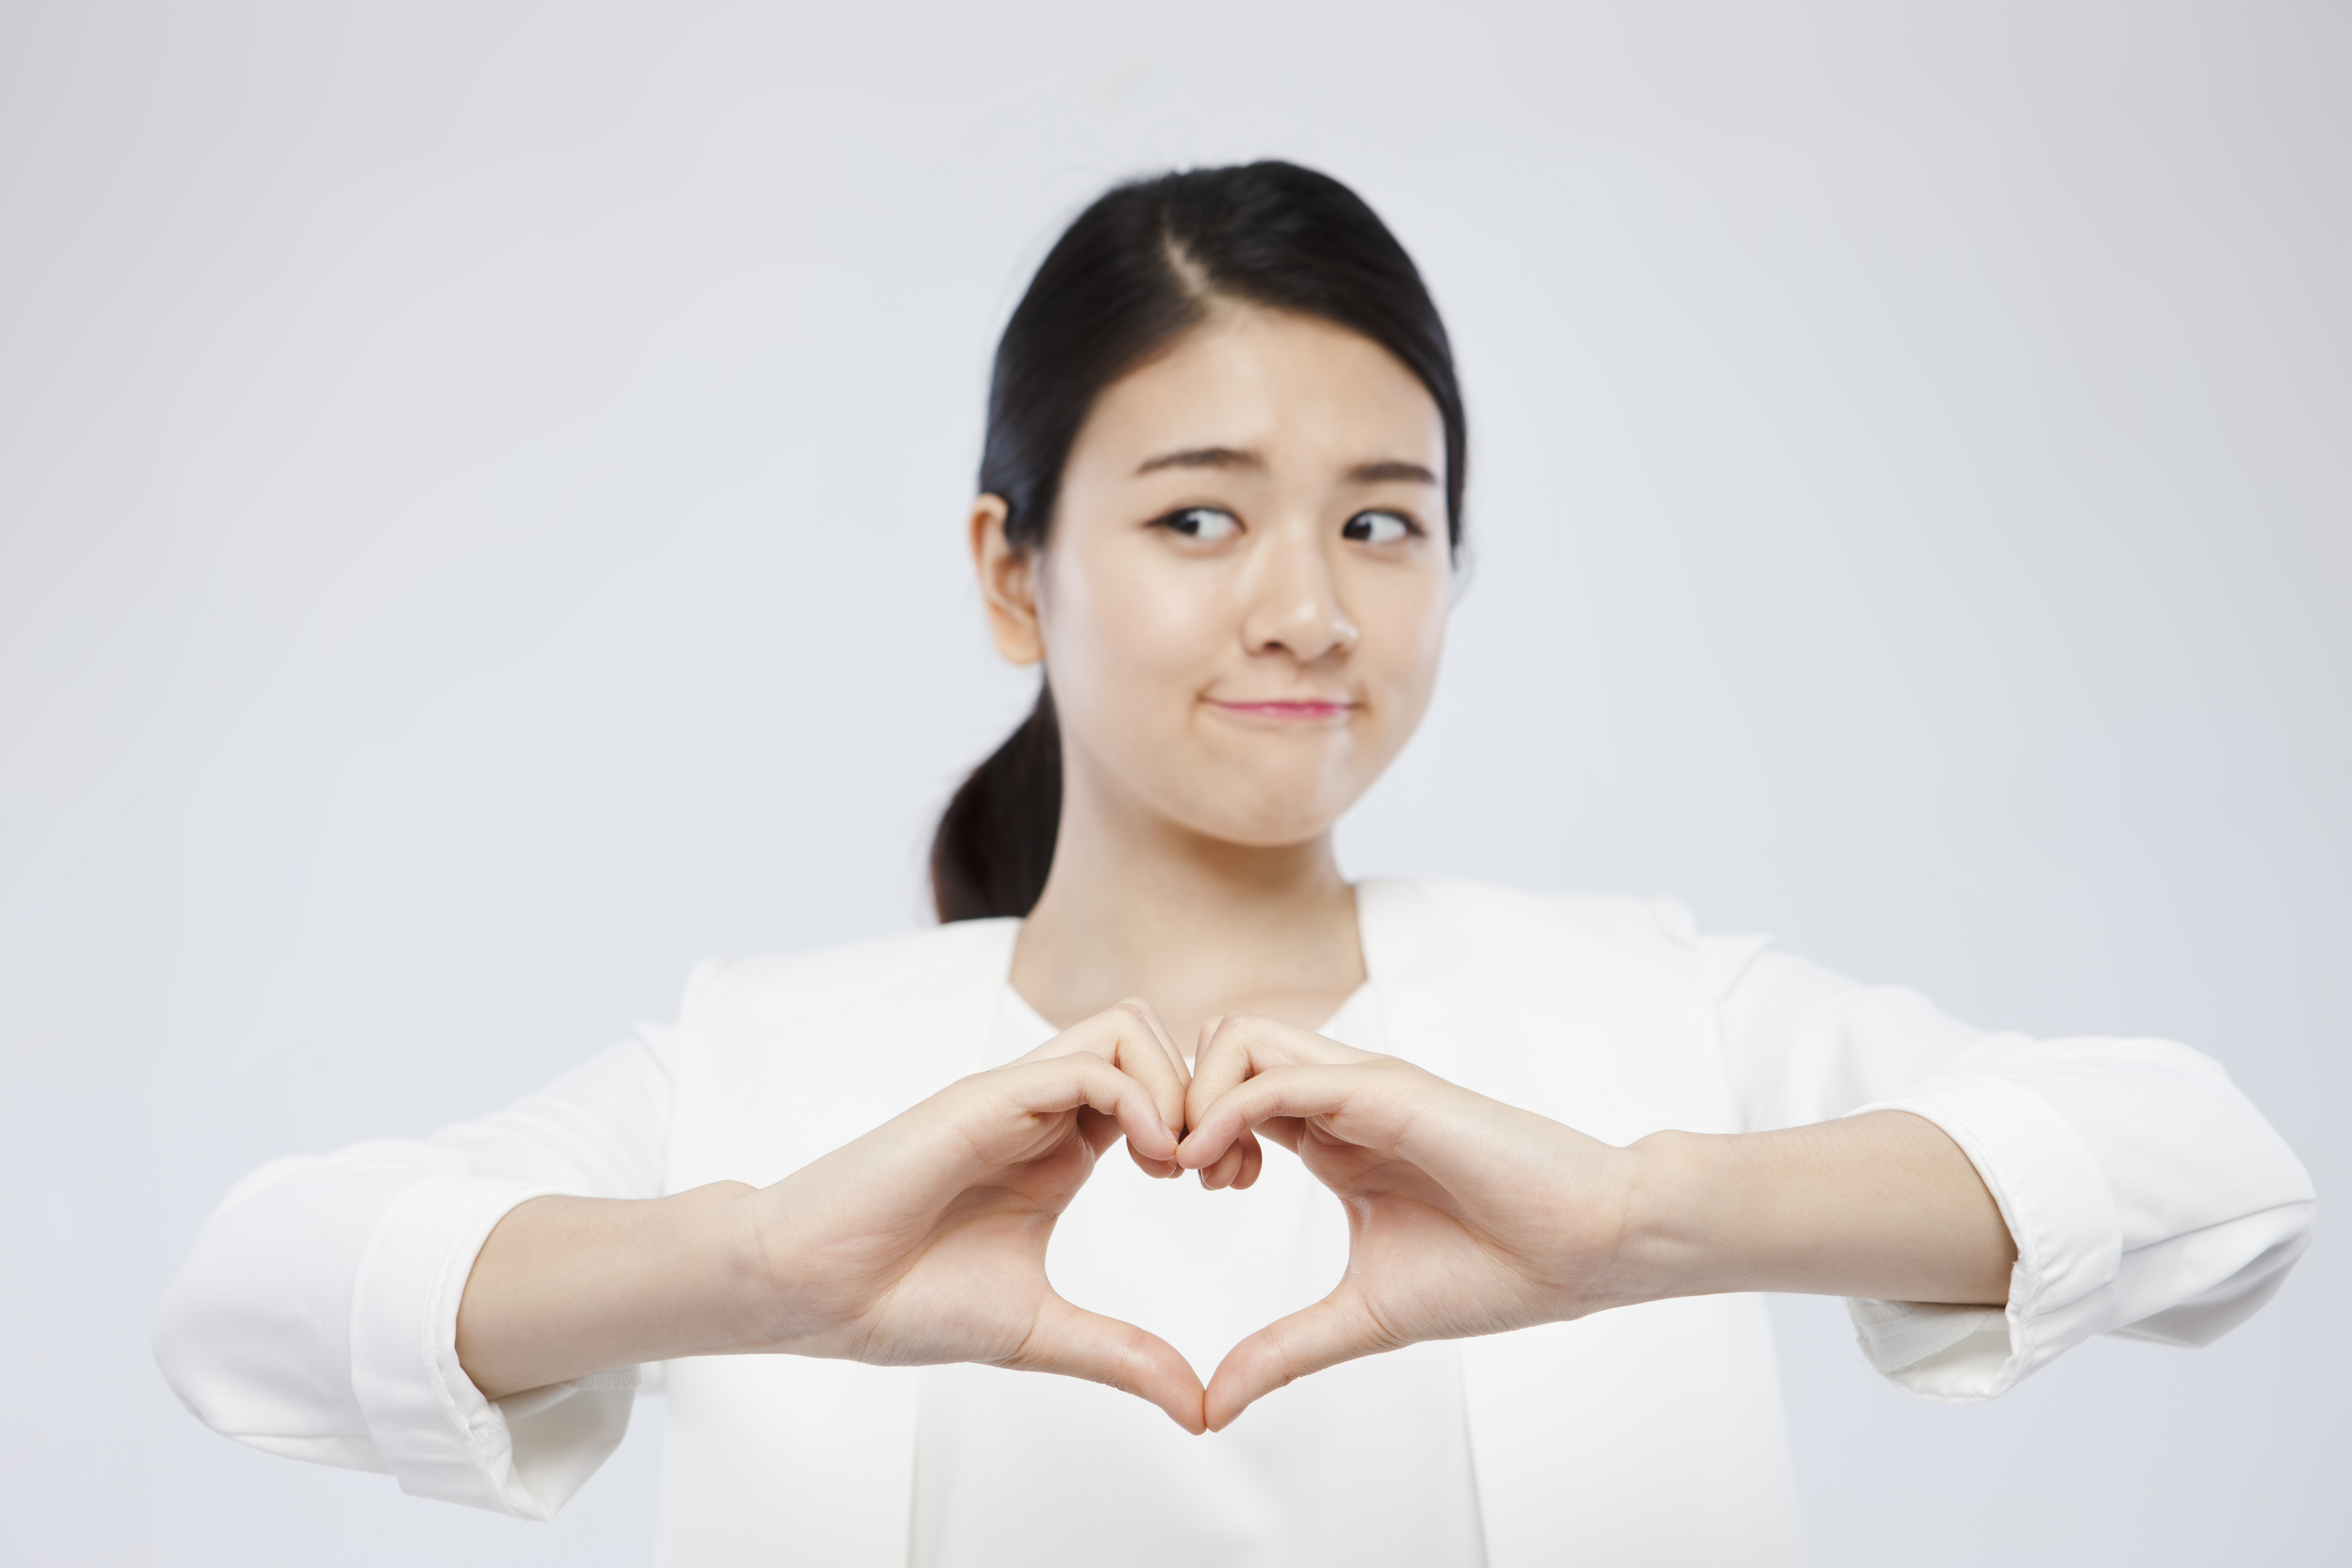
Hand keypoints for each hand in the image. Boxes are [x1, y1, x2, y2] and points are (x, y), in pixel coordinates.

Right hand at [738, 999, 1207, 1429]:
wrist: (812, 1292)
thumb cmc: (904, 1303)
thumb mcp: (1043, 1335)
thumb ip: (1124, 1357)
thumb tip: (1201, 1411)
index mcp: (1062, 1149)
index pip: (1160, 1089)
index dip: (1211, 1125)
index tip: (1228, 1186)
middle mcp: (1043, 1110)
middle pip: (1155, 1037)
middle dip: (1209, 1092)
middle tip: (1220, 1172)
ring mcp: (1014, 1097)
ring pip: (1127, 1027)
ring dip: (1176, 1086)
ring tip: (1179, 1165)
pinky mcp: (986, 1098)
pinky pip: (1085, 1062)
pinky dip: (1138, 1098)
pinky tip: (1147, 1161)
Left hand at [1177, 1014, 1637, 1429]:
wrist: (1587, 1249)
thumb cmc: (1495, 1273)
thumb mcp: (1361, 1318)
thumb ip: (1283, 1352)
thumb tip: (1212, 1407)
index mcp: (1331, 1134)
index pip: (1228, 1090)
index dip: (1186, 1128)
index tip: (1183, 1185)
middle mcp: (1337, 1098)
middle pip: (1218, 1044)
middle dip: (1172, 1098)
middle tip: (1176, 1173)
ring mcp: (1360, 1088)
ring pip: (1235, 1038)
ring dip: (1193, 1097)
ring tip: (1197, 1170)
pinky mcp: (1385, 1093)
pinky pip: (1277, 1076)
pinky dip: (1226, 1112)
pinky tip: (1216, 1170)